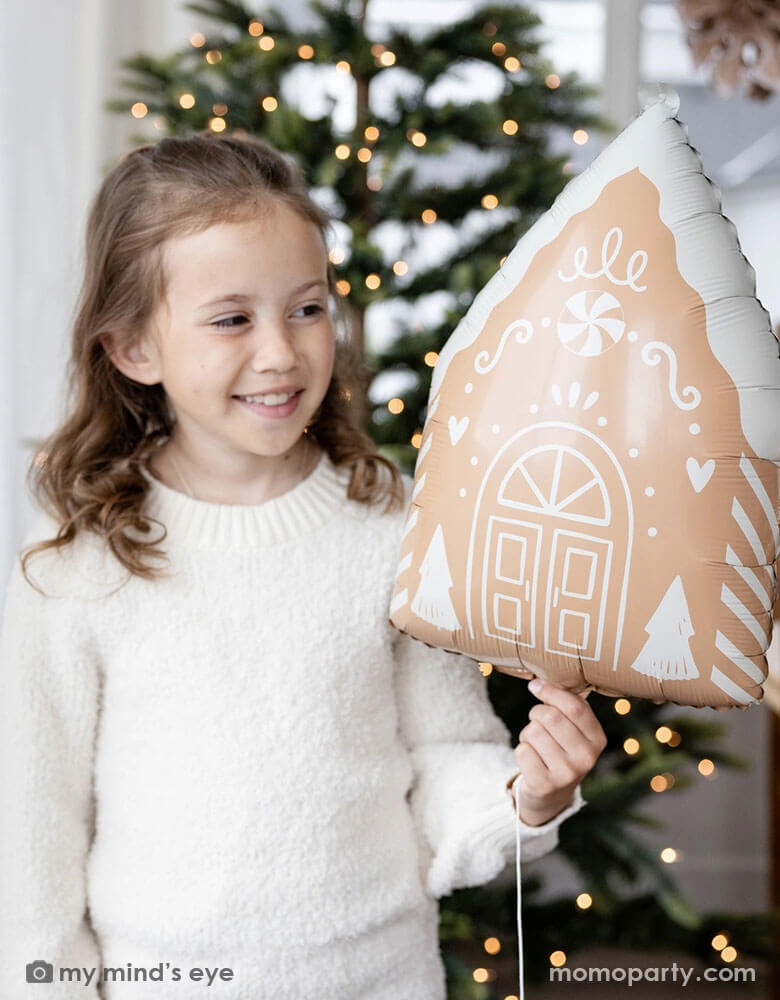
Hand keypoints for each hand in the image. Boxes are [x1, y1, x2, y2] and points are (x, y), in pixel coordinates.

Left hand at [511, 678, 606, 825]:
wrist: (552, 793)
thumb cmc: (560, 748)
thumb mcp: (572, 728)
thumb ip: (565, 704)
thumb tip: (539, 683)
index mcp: (597, 739)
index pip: (575, 706)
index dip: (550, 691)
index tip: (535, 686)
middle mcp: (586, 758)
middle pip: (550, 717)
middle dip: (536, 713)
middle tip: (537, 722)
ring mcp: (566, 774)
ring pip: (533, 731)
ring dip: (528, 734)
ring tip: (537, 745)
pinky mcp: (544, 785)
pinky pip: (522, 751)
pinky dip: (522, 750)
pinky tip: (532, 760)